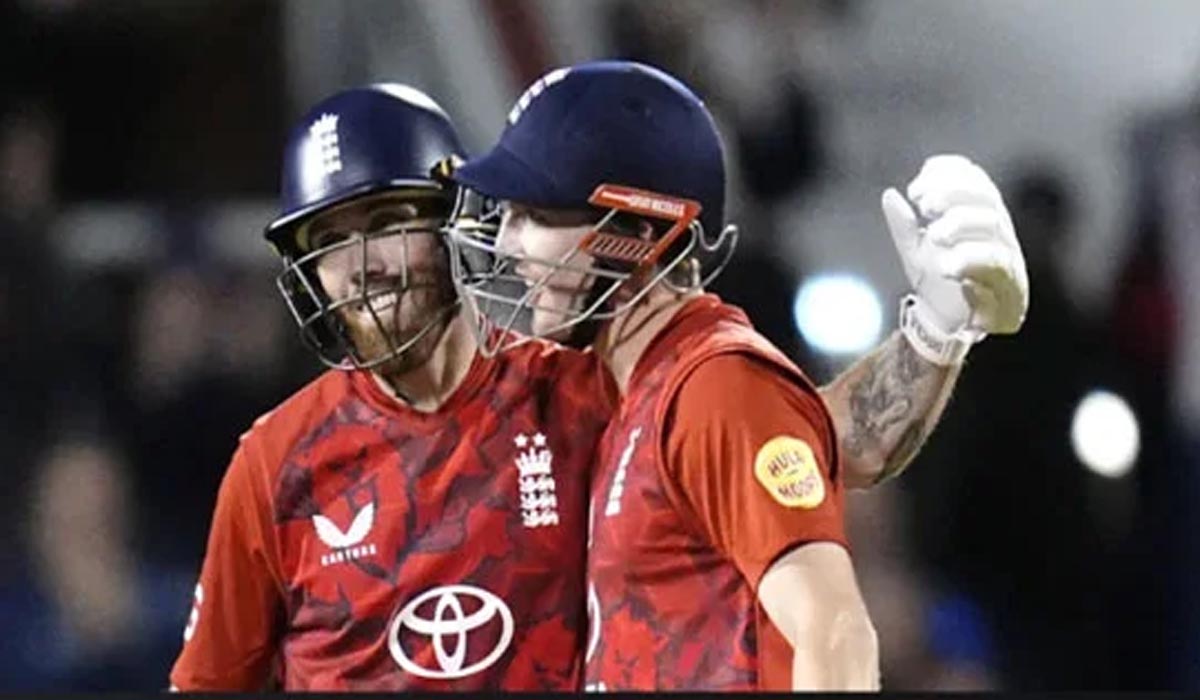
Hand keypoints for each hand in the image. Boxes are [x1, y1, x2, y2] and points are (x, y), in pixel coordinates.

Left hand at [881, 154, 1028, 363]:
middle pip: (986, 197)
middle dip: (954, 193)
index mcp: (977, 214)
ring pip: (994, 226)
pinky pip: (998, 265)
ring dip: (962, 223)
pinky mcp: (1010, 283)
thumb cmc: (936, 280)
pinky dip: (971, 260)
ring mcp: (1007, 255)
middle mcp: (997, 230)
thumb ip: (904, 226)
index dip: (949, 175)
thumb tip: (890, 196)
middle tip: (924, 205)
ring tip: (934, 235)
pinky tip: (946, 264)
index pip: (975, 181)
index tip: (916, 189)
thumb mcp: (914, 251)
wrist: (947, 323)